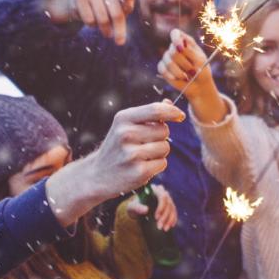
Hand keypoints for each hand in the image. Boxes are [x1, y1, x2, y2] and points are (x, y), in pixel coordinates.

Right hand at [44, 101, 184, 224]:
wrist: (97, 174)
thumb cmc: (117, 146)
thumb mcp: (126, 125)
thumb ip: (148, 114)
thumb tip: (169, 104)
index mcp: (123, 119)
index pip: (156, 110)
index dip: (172, 112)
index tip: (180, 116)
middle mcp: (126, 134)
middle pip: (164, 130)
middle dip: (160, 137)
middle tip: (144, 144)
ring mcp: (132, 154)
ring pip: (165, 147)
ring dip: (159, 152)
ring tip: (141, 156)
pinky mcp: (139, 172)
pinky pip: (163, 163)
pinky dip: (157, 165)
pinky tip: (141, 166)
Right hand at [63, 0, 136, 44]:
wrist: (79, 3)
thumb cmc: (106, 7)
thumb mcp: (118, 7)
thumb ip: (125, 11)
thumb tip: (126, 24)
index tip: (128, 7)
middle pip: (117, 14)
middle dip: (119, 30)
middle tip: (120, 42)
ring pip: (103, 19)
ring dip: (106, 30)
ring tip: (107, 32)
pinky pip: (90, 20)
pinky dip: (92, 26)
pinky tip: (92, 21)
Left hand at [127, 183, 177, 231]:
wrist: (137, 211)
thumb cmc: (134, 208)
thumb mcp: (132, 208)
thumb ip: (137, 208)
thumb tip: (146, 210)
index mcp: (154, 190)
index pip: (162, 196)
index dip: (161, 207)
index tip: (156, 217)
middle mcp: (162, 192)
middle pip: (168, 203)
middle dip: (165, 216)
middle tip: (159, 226)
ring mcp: (167, 199)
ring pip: (172, 208)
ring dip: (169, 220)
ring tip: (164, 229)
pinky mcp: (170, 206)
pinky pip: (174, 212)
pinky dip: (173, 219)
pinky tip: (171, 226)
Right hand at [158, 29, 217, 101]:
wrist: (199, 86)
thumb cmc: (202, 71)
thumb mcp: (200, 61)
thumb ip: (190, 52)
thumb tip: (179, 47)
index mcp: (186, 42)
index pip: (175, 33)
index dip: (175, 38)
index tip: (179, 46)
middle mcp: (175, 48)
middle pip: (173, 50)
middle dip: (183, 62)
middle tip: (192, 70)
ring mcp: (168, 58)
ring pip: (168, 61)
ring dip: (178, 71)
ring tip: (187, 77)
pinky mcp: (163, 68)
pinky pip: (162, 69)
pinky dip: (171, 75)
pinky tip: (178, 79)